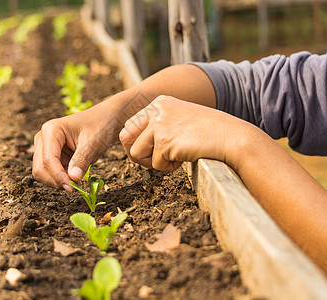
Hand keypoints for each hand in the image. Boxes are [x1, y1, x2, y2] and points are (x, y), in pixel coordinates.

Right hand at [32, 104, 120, 191]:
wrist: (104, 120)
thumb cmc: (100, 127)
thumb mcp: (93, 143)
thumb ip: (82, 160)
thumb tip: (73, 179)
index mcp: (51, 130)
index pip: (48, 160)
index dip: (58, 176)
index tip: (73, 187)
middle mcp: (43, 138)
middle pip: (40, 168)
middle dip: (56, 181)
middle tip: (75, 187)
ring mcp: (45, 147)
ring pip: (43, 173)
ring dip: (58, 181)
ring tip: (77, 181)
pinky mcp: (51, 155)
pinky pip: (51, 173)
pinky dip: (61, 178)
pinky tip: (75, 176)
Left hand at [119, 95, 247, 170]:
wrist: (232, 137)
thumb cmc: (209, 133)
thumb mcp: (179, 121)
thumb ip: (158, 128)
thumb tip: (133, 149)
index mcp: (159, 103)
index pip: (130, 124)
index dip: (135, 143)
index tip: (147, 153)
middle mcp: (156, 110)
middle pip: (125, 136)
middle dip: (135, 153)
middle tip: (151, 161)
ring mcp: (159, 124)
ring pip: (136, 153)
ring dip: (154, 162)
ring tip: (174, 158)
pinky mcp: (165, 141)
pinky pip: (155, 164)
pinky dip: (168, 167)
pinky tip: (185, 157)